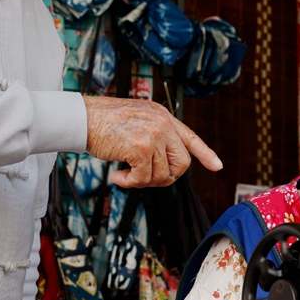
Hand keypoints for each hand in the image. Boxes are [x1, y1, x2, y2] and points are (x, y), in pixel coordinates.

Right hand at [83, 96, 221, 187]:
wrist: (82, 117)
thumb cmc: (103, 121)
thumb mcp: (136, 120)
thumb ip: (154, 135)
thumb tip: (163, 166)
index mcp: (163, 116)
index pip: (190, 137)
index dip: (205, 153)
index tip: (217, 166)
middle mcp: (163, 123)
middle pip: (181, 164)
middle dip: (165, 177)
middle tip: (143, 178)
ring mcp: (153, 135)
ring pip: (162, 175)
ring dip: (142, 181)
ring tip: (124, 174)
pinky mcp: (141, 148)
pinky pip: (144, 179)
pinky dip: (130, 183)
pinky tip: (117, 176)